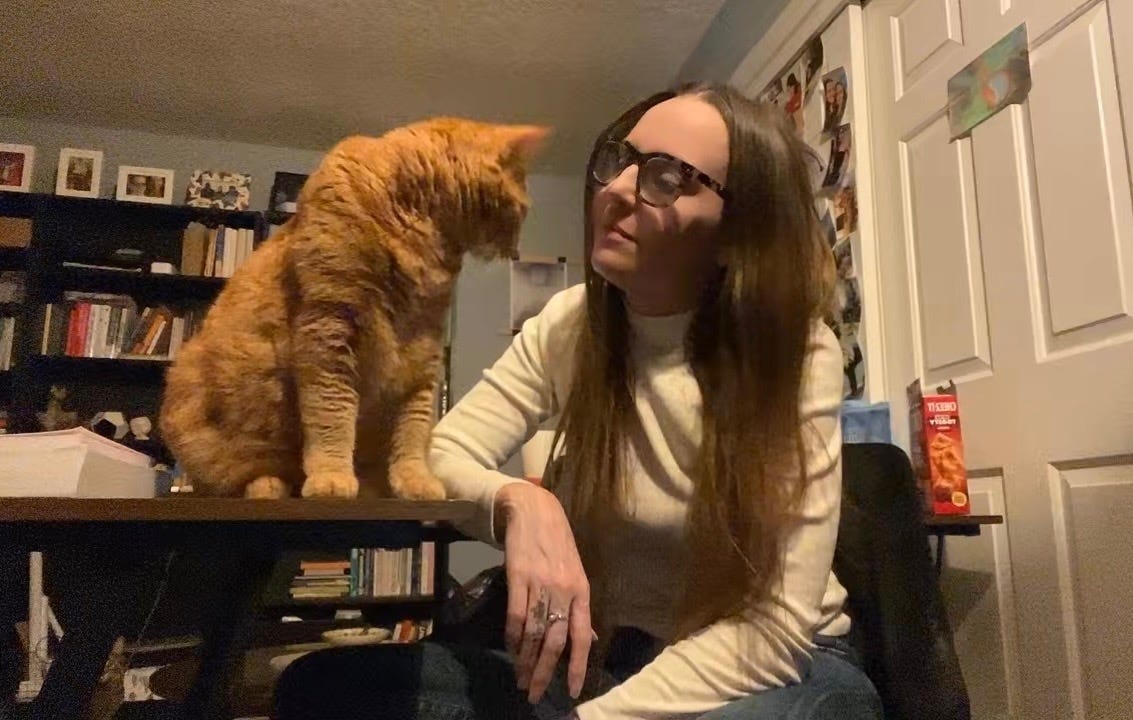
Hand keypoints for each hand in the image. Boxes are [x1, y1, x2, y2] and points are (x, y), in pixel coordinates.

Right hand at [495, 482, 592, 703]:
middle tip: (533, 694)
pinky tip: (510, 648)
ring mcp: (541, 583)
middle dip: (544, 672)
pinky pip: (515, 614)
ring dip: (525, 659)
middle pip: (555, 641)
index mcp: (582, 592)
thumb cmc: (557, 543)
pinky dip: (512, 636)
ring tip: (519, 678)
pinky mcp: (518, 575)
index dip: (577, 666)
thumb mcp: (576, 574)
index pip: (582, 636)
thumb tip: (590, 639)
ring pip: (534, 632)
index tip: (571, 691)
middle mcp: (564, 590)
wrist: (534, 509)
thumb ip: (579, 608)